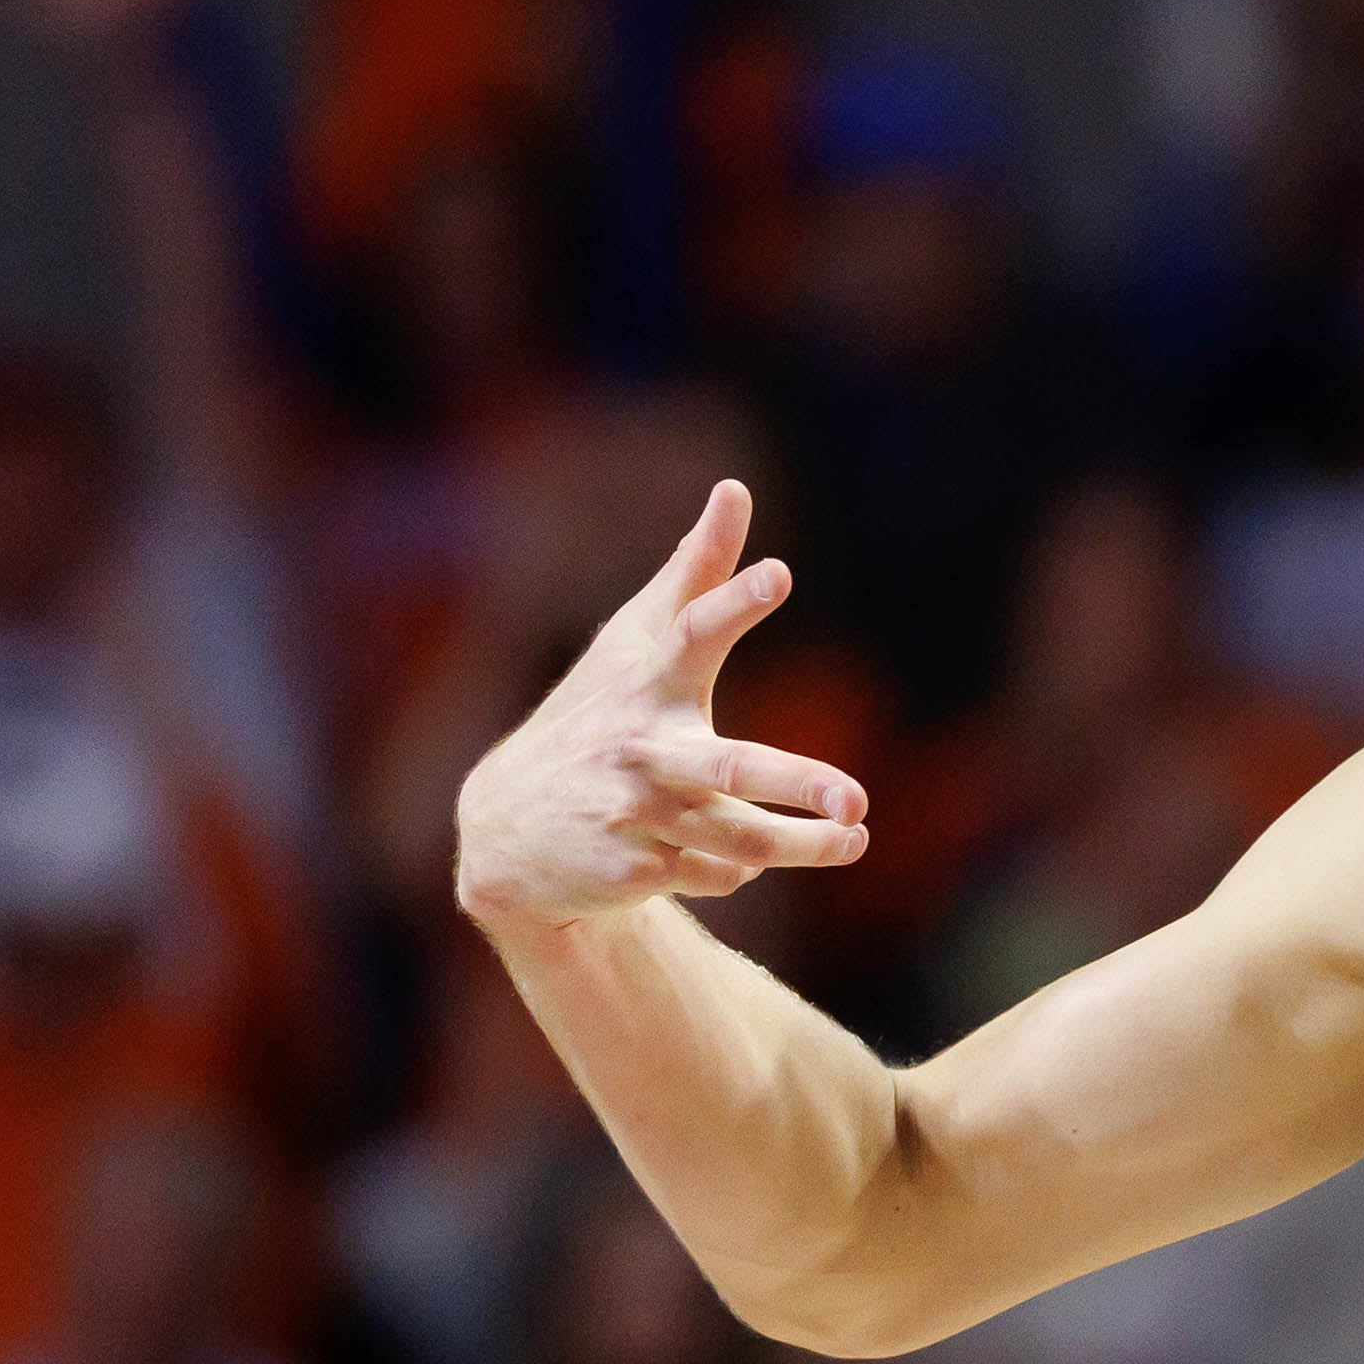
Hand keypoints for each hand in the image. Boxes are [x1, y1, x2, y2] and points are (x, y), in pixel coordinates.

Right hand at [453, 480, 862, 932]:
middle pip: (730, 770)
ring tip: (853, 838)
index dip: (733, 601)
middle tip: (857, 800)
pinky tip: (742, 859)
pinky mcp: (633, 872)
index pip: (693, 632)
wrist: (507, 825)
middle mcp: (642, 748)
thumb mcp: (635, 642)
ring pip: (738, 841)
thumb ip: (695, 572)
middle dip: (797, 785)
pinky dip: (736, 870)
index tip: (778, 572)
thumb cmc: (596, 713)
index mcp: (647, 681)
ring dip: (803, 846)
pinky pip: (714, 874)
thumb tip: (735, 489)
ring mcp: (634, 815)